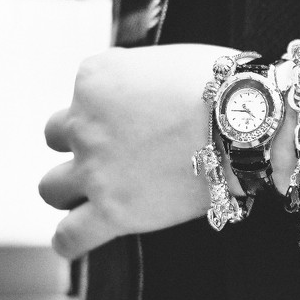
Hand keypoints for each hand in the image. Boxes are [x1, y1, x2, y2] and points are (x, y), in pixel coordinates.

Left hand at [39, 44, 299, 259]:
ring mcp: (95, 169)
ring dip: (71, 188)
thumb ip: (139, 77)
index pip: (82, 94)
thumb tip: (144, 96)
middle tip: (122, 151)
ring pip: (51, 187)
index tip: (140, 115)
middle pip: (56, 136)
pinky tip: (77, 240)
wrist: (248, 122)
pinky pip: (70, 236)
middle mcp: (84, 122)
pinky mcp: (113, 210)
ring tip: (101, 191)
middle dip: (83, 143)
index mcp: (95, 78)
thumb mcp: (167, 59)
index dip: (111, 107)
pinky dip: (70, 240)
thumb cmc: (223, 86)